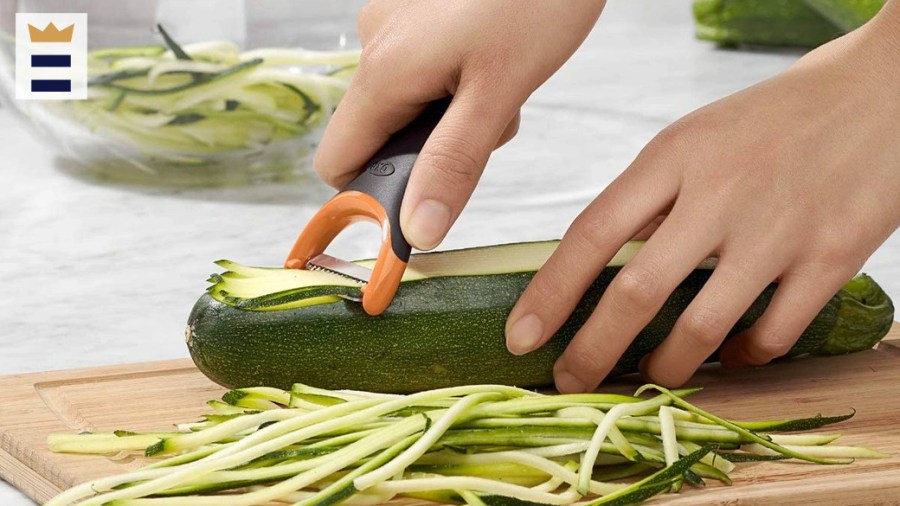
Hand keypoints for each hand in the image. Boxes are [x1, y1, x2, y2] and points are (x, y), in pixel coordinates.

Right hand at [315, 0, 604, 249]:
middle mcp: (374, 45)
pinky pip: (422, 69)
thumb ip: (454, 164)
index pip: (336, 163)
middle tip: (489, 119)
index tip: (427, 196)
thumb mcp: (499, 91)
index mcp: (383, 72)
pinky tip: (496, 57)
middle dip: (433, 147)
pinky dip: (457, 80)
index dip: (374, 193)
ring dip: (453, 113)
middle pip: (379, 134)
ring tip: (502, 80)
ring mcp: (394, 24)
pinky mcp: (417, 12)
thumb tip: (417, 232)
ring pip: (408, 103)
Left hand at [505, 3, 899, 391]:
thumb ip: (648, 198)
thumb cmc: (771, 120)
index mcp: (673, 156)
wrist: (879, 93)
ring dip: (665, 367)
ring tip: (648, 379)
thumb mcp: (694, 138)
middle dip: (593, 350)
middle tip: (570, 382)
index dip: (549, 293)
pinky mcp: (830, 258)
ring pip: (702, 327)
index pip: (592, 233)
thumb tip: (595, 265)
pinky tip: (730, 360)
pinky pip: (773, 333)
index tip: (520, 335)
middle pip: (637, 291)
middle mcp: (719, 193)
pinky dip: (744, 358)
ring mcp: (777, 230)